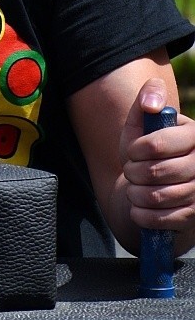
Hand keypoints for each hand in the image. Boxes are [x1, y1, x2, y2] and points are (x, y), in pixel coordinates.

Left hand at [121, 78, 194, 251]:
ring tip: (134, 188)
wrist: (150, 188)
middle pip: (156, 171)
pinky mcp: (194, 216)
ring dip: (135, 194)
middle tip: (130, 171)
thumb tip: (150, 103)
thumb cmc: (145, 152)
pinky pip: (162, 218)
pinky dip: (142, 214)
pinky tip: (138, 208)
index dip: (136, 149)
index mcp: (193, 135)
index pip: (158, 144)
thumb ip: (146, 101)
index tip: (132, 151)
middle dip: (133, 172)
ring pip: (158, 196)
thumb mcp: (140, 125)